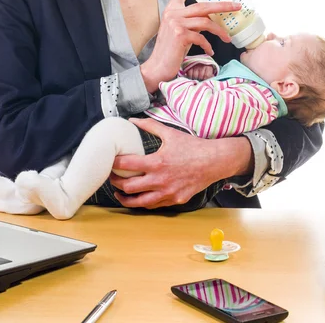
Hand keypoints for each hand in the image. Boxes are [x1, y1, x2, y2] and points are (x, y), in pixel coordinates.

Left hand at [109, 117, 253, 208]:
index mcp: (157, 163)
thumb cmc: (192, 146)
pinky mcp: (176, 200)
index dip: (114, 164)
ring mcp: (168, 193)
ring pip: (139, 202)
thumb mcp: (170, 133)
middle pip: (128, 187)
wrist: (214, 161)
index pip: (127, 166)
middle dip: (116, 182)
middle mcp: (160, 180)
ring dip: (126, 198)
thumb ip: (150, 126)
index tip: (110, 162)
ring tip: (119, 193)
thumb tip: (132, 120)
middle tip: (111, 177)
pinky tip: (139, 197)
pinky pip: (155, 205)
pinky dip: (144, 202)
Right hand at [140, 0, 240, 92]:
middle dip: (223, 6)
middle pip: (203, 5)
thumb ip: (190, 21)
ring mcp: (176, 24)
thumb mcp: (178, 30)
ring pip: (206, 22)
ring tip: (227, 38)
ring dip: (220, 31)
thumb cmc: (170, 50)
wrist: (157, 67)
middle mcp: (173, 14)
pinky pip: (202, 38)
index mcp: (171, 10)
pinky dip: (209, 45)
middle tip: (237, 7)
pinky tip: (211, 52)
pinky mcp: (180, 35)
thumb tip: (210, 19)